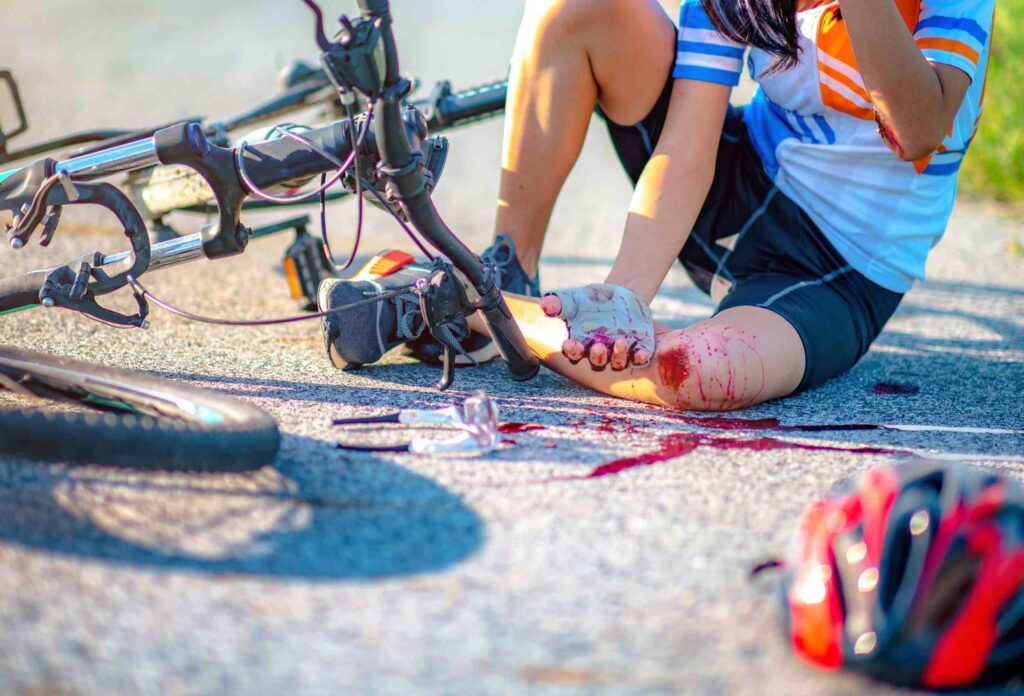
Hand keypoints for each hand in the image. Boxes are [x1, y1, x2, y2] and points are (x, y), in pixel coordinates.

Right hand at [540, 283, 654, 369]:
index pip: (574, 354)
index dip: (572, 351)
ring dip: (618, 355)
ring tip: (620, 342)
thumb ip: (558, 304)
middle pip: (596, 362)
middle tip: (597, 347)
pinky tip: (640, 352)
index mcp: (580, 345)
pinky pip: (638, 357)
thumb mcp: (572, 300)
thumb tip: (544, 305)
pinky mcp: (638, 347)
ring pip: (617, 362)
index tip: (569, 343)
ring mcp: (619, 352)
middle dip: (597, 356)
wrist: (619, 295)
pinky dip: (639, 357)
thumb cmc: (589, 301)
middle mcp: (599, 353)